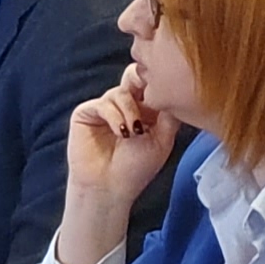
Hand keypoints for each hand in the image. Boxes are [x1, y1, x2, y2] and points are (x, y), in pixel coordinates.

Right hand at [57, 68, 171, 263]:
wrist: (110, 187)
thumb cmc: (136, 169)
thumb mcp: (163, 139)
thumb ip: (169, 114)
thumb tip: (177, 89)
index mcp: (144, 109)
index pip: (152, 83)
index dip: (160, 82)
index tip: (169, 89)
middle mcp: (124, 104)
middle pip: (134, 76)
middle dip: (143, 84)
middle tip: (150, 98)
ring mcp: (105, 107)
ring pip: (121, 92)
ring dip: (130, 111)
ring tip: (133, 133)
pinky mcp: (86, 112)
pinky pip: (103, 104)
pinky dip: (115, 116)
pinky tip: (121, 133)